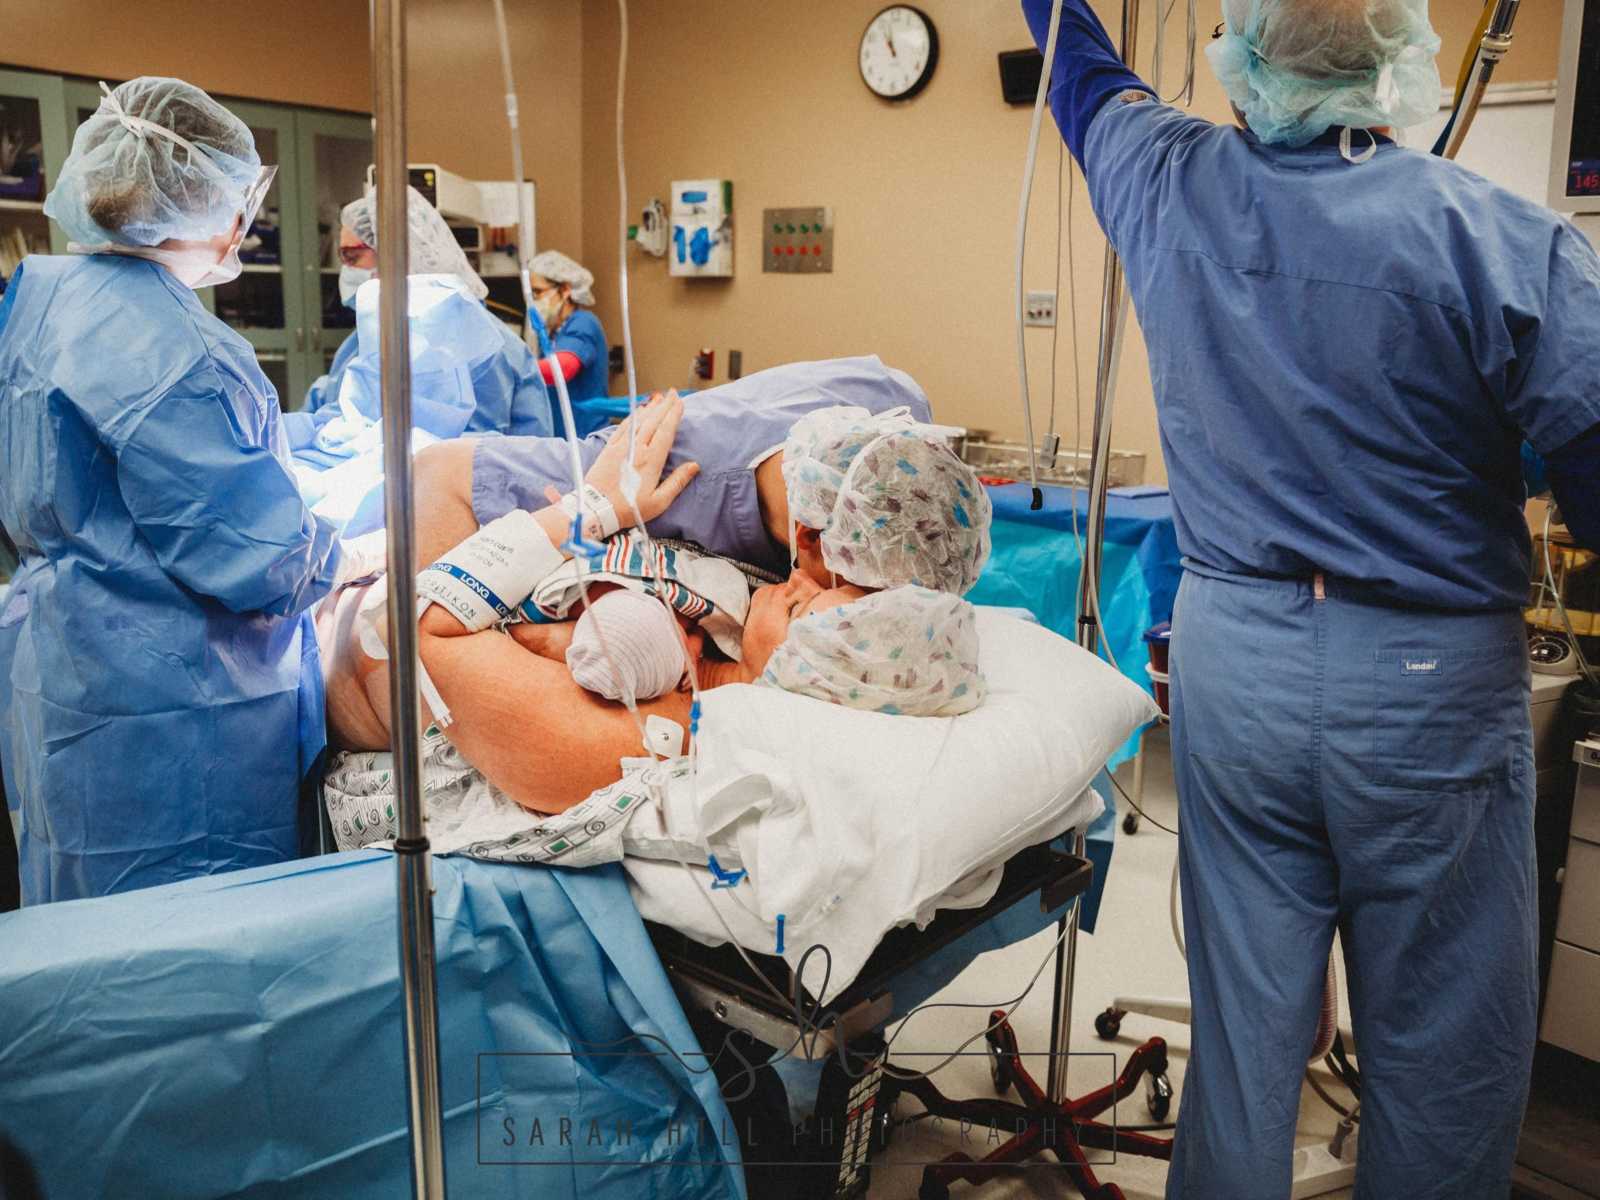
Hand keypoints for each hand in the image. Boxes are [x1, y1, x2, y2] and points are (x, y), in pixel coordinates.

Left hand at [545, 392, 698, 526]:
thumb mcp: (659, 501)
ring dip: (650, 408)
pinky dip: (632, 417)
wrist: (597, 509)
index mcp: (652, 460)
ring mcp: (622, 447)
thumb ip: (677, 482)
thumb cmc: (630, 508)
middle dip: (664, 406)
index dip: (673, 414)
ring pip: (638, 421)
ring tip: (659, 399)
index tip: (680, 402)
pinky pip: (623, 428)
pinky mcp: (609, 449)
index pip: (666, 430)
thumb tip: (694, 466)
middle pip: (653, 421)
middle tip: (673, 393)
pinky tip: (638, 412)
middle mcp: (637, 449)